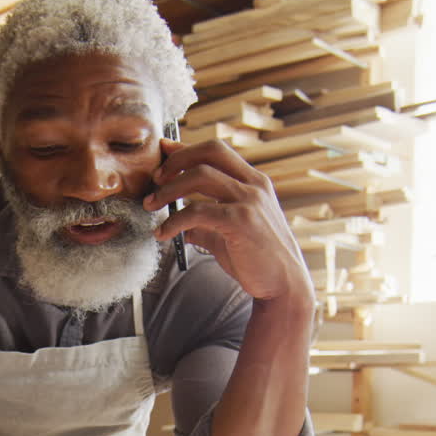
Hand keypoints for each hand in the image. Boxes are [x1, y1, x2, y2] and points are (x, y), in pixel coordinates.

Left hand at [145, 138, 314, 304]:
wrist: (284, 285)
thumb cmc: (259, 261)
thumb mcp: (230, 236)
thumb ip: (206, 226)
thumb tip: (182, 228)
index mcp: (254, 182)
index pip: (217, 151)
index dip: (187, 150)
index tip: (164, 153)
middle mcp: (254, 185)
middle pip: (209, 152)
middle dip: (177, 159)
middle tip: (155, 178)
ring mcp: (249, 200)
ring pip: (200, 176)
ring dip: (168, 189)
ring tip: (151, 205)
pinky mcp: (241, 221)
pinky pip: (197, 212)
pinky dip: (174, 220)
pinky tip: (164, 233)